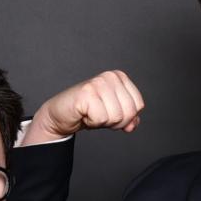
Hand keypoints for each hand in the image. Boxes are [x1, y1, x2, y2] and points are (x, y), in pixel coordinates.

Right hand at [22, 70, 144, 144]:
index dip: (126, 117)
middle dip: (115, 121)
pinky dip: (92, 122)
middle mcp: (110, 76)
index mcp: (120, 77)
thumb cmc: (87, 112)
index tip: (109, 112)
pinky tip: (84, 114)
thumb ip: (128, 118)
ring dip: (103, 122)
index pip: (138, 105)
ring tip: (91, 113)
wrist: (61, 115)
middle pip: (129, 112)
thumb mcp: (113, 115)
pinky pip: (102, 118)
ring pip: (116, 116)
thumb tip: (133, 124)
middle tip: (99, 115)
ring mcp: (98, 83)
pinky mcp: (87, 92)